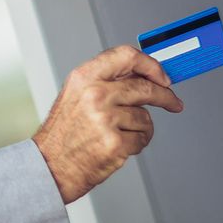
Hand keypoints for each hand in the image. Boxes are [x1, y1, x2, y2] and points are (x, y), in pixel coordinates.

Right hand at [34, 45, 183, 203]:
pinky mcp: (115, 143)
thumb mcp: (77, 94)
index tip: (162, 76)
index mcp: (84, 77)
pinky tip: (118, 146)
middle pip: (145, 87)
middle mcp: (94, 94)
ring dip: (141, 128)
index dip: (150, 64)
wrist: (48, 166)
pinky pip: (142, 139)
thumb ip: (107, 81)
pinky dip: (136, 144)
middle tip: (173, 102)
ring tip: (120, 134)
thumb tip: (143, 75)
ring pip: (145, 117)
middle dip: (165, 96)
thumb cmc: (64, 133)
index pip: (126, 56)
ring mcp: (105, 119)